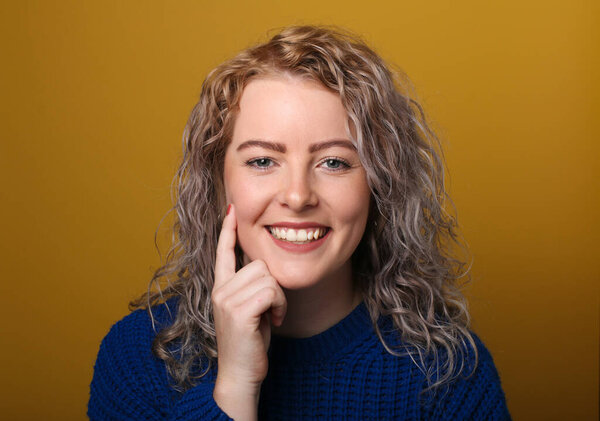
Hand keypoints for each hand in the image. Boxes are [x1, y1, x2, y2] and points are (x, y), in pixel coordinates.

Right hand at [211, 204, 286, 417]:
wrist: (240, 374)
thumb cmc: (249, 342)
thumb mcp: (248, 309)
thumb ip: (250, 287)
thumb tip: (263, 268)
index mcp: (221, 287)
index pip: (223, 252)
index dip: (228, 230)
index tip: (231, 210)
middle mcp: (220, 290)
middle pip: (260, 264)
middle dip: (275, 286)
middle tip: (272, 310)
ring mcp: (227, 300)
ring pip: (268, 277)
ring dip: (279, 298)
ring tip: (272, 316)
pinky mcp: (239, 311)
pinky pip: (272, 292)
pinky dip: (280, 306)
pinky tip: (274, 321)